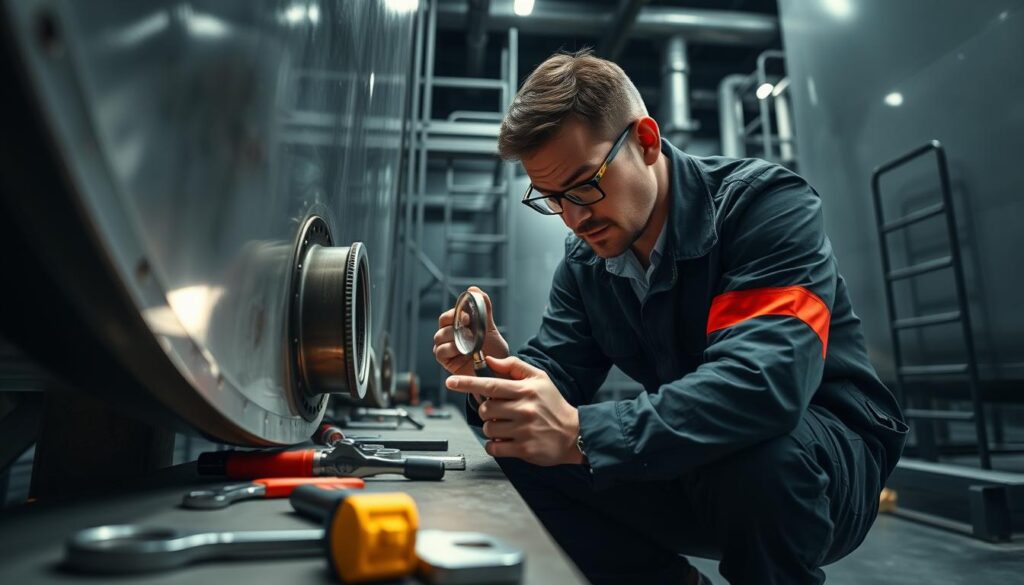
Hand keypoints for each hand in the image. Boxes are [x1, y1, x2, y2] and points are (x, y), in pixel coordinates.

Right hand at [432, 286, 509, 376]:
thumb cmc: (493, 351)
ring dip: (454, 336)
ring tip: (469, 341)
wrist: (499, 371)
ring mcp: (446, 348)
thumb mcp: (491, 328)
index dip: (455, 312)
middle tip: (468, 325)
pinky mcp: (445, 361)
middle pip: (442, 322)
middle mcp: (449, 335)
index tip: (467, 315)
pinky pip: (440, 351)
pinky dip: (450, 349)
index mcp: (458, 326)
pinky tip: (463, 350)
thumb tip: (473, 289)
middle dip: (454, 322)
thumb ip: (484, 308)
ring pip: (439, 336)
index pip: (449, 314)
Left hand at [445, 355, 582, 465]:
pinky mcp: (524, 449)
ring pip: (488, 429)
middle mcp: (524, 410)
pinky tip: (504, 440)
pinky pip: (494, 448)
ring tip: (505, 426)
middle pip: (486, 409)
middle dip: (486, 410)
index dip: (467, 383)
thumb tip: (490, 361)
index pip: (490, 385)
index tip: (451, 382)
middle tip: (498, 411)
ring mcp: (523, 431)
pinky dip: (494, 445)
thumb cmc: (554, 405)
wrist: (574, 434)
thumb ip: (514, 367)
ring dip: (491, 428)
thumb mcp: (539, 378)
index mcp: (525, 391)